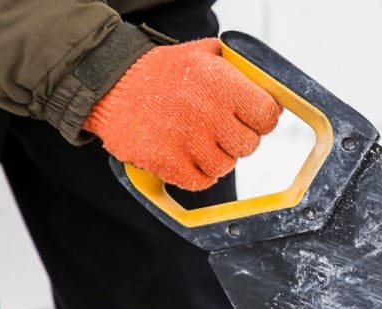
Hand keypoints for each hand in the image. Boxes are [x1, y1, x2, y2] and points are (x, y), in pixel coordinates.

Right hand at [84, 38, 282, 190]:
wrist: (108, 85)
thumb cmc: (159, 72)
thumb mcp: (202, 54)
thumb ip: (238, 69)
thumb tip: (273, 93)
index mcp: (220, 82)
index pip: (267, 116)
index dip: (260, 119)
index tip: (249, 118)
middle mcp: (207, 111)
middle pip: (249, 145)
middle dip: (235, 138)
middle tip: (215, 127)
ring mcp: (186, 140)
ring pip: (225, 166)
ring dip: (214, 157)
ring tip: (193, 137)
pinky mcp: (167, 162)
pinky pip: (201, 182)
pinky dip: (195, 173)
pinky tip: (182, 154)